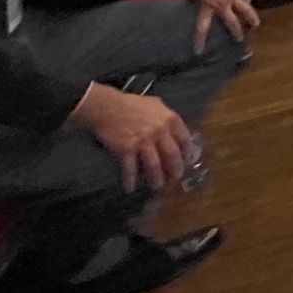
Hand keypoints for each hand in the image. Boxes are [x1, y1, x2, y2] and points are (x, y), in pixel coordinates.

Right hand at [67, 83, 191, 191]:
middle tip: (173, 180)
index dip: (186, 154)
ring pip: (155, 166)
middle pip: (172, 156)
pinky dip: (130, 181)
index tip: (186, 162)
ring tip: (157, 187)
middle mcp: (160, 131)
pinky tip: (130, 188)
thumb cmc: (131, 104)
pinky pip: (131, 170)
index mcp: (170, 119)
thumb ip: (167, 118)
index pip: (185, 140)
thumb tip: (177, 131)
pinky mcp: (127, 150)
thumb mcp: (156, 105)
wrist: (105, 107)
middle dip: (175, 171)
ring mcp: (143, 141)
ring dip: (156, 180)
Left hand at [186, 0, 258, 51]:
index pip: (203, 27)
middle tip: (240, 40)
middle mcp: (222, 4)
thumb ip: (201, 2)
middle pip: (231, 21)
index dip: (200, 40)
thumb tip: (205, 7)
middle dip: (236, 32)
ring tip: (256, 24)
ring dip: (251, 17)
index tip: (198, 51)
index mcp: (208, 7)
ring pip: (244, 9)